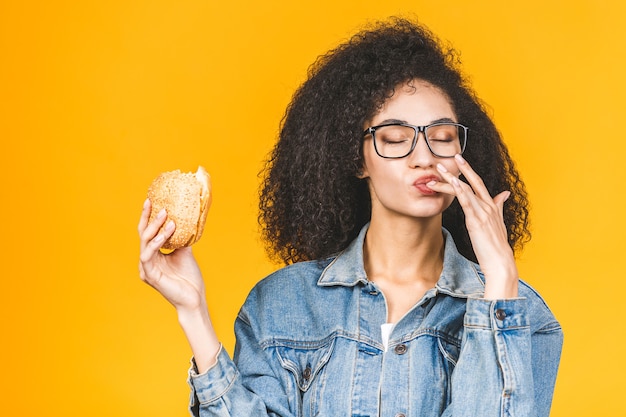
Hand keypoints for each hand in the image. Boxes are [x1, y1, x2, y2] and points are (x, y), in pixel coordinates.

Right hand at [138, 198, 206, 312]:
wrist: (194, 298)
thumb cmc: (189, 278)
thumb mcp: (185, 252)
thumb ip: (181, 238)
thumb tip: (187, 219)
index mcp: (154, 254)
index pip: (148, 232)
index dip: (148, 216)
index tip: (151, 200)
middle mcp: (147, 260)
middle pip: (142, 234)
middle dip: (147, 217)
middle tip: (155, 203)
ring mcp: (146, 268)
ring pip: (145, 242)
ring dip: (155, 228)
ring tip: (166, 216)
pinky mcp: (150, 275)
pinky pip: (148, 255)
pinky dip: (157, 242)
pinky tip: (166, 233)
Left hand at [427, 155, 518, 298]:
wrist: (500, 262)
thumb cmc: (496, 246)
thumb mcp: (498, 222)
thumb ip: (499, 206)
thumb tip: (504, 193)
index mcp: (492, 206)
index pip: (479, 183)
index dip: (470, 171)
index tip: (460, 161)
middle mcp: (488, 206)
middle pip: (474, 181)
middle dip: (463, 168)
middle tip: (452, 156)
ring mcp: (482, 212)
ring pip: (466, 190)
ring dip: (451, 178)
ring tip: (439, 170)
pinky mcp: (476, 221)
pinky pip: (467, 201)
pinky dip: (459, 190)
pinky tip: (452, 182)